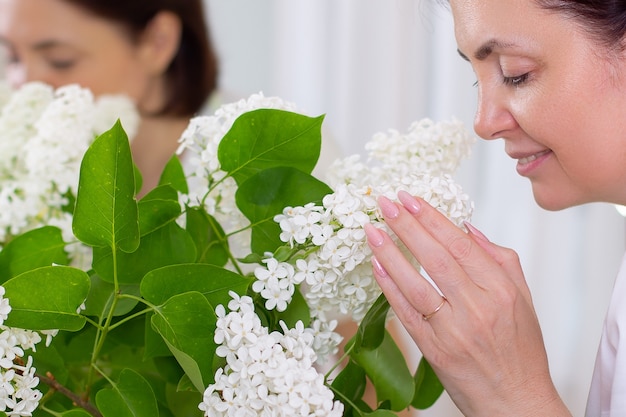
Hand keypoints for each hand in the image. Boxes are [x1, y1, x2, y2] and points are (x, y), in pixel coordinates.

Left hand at [364, 191, 570, 416]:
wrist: (516, 403)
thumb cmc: (520, 351)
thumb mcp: (524, 300)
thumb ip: (501, 260)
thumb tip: (468, 228)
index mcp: (502, 291)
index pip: (461, 245)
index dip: (432, 218)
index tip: (411, 198)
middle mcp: (478, 308)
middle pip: (436, 258)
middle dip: (407, 226)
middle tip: (385, 203)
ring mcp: (454, 330)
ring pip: (416, 283)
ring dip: (390, 253)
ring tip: (372, 229)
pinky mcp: (435, 350)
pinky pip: (406, 312)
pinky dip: (389, 287)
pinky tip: (376, 265)